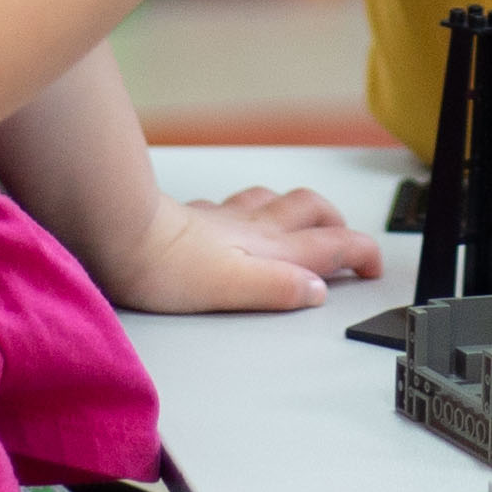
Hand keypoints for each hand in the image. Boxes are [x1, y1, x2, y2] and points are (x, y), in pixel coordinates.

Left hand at [94, 183, 385, 315]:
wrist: (118, 235)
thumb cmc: (165, 267)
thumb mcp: (233, 289)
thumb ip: (279, 288)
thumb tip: (318, 291)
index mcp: (268, 247)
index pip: (330, 244)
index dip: (360, 252)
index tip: (373, 268)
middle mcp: (251, 227)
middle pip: (310, 210)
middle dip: (337, 222)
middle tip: (347, 242)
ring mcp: (224, 218)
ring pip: (276, 201)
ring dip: (299, 208)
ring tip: (306, 220)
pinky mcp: (197, 218)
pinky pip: (236, 205)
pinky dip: (252, 210)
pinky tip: (239, 218)